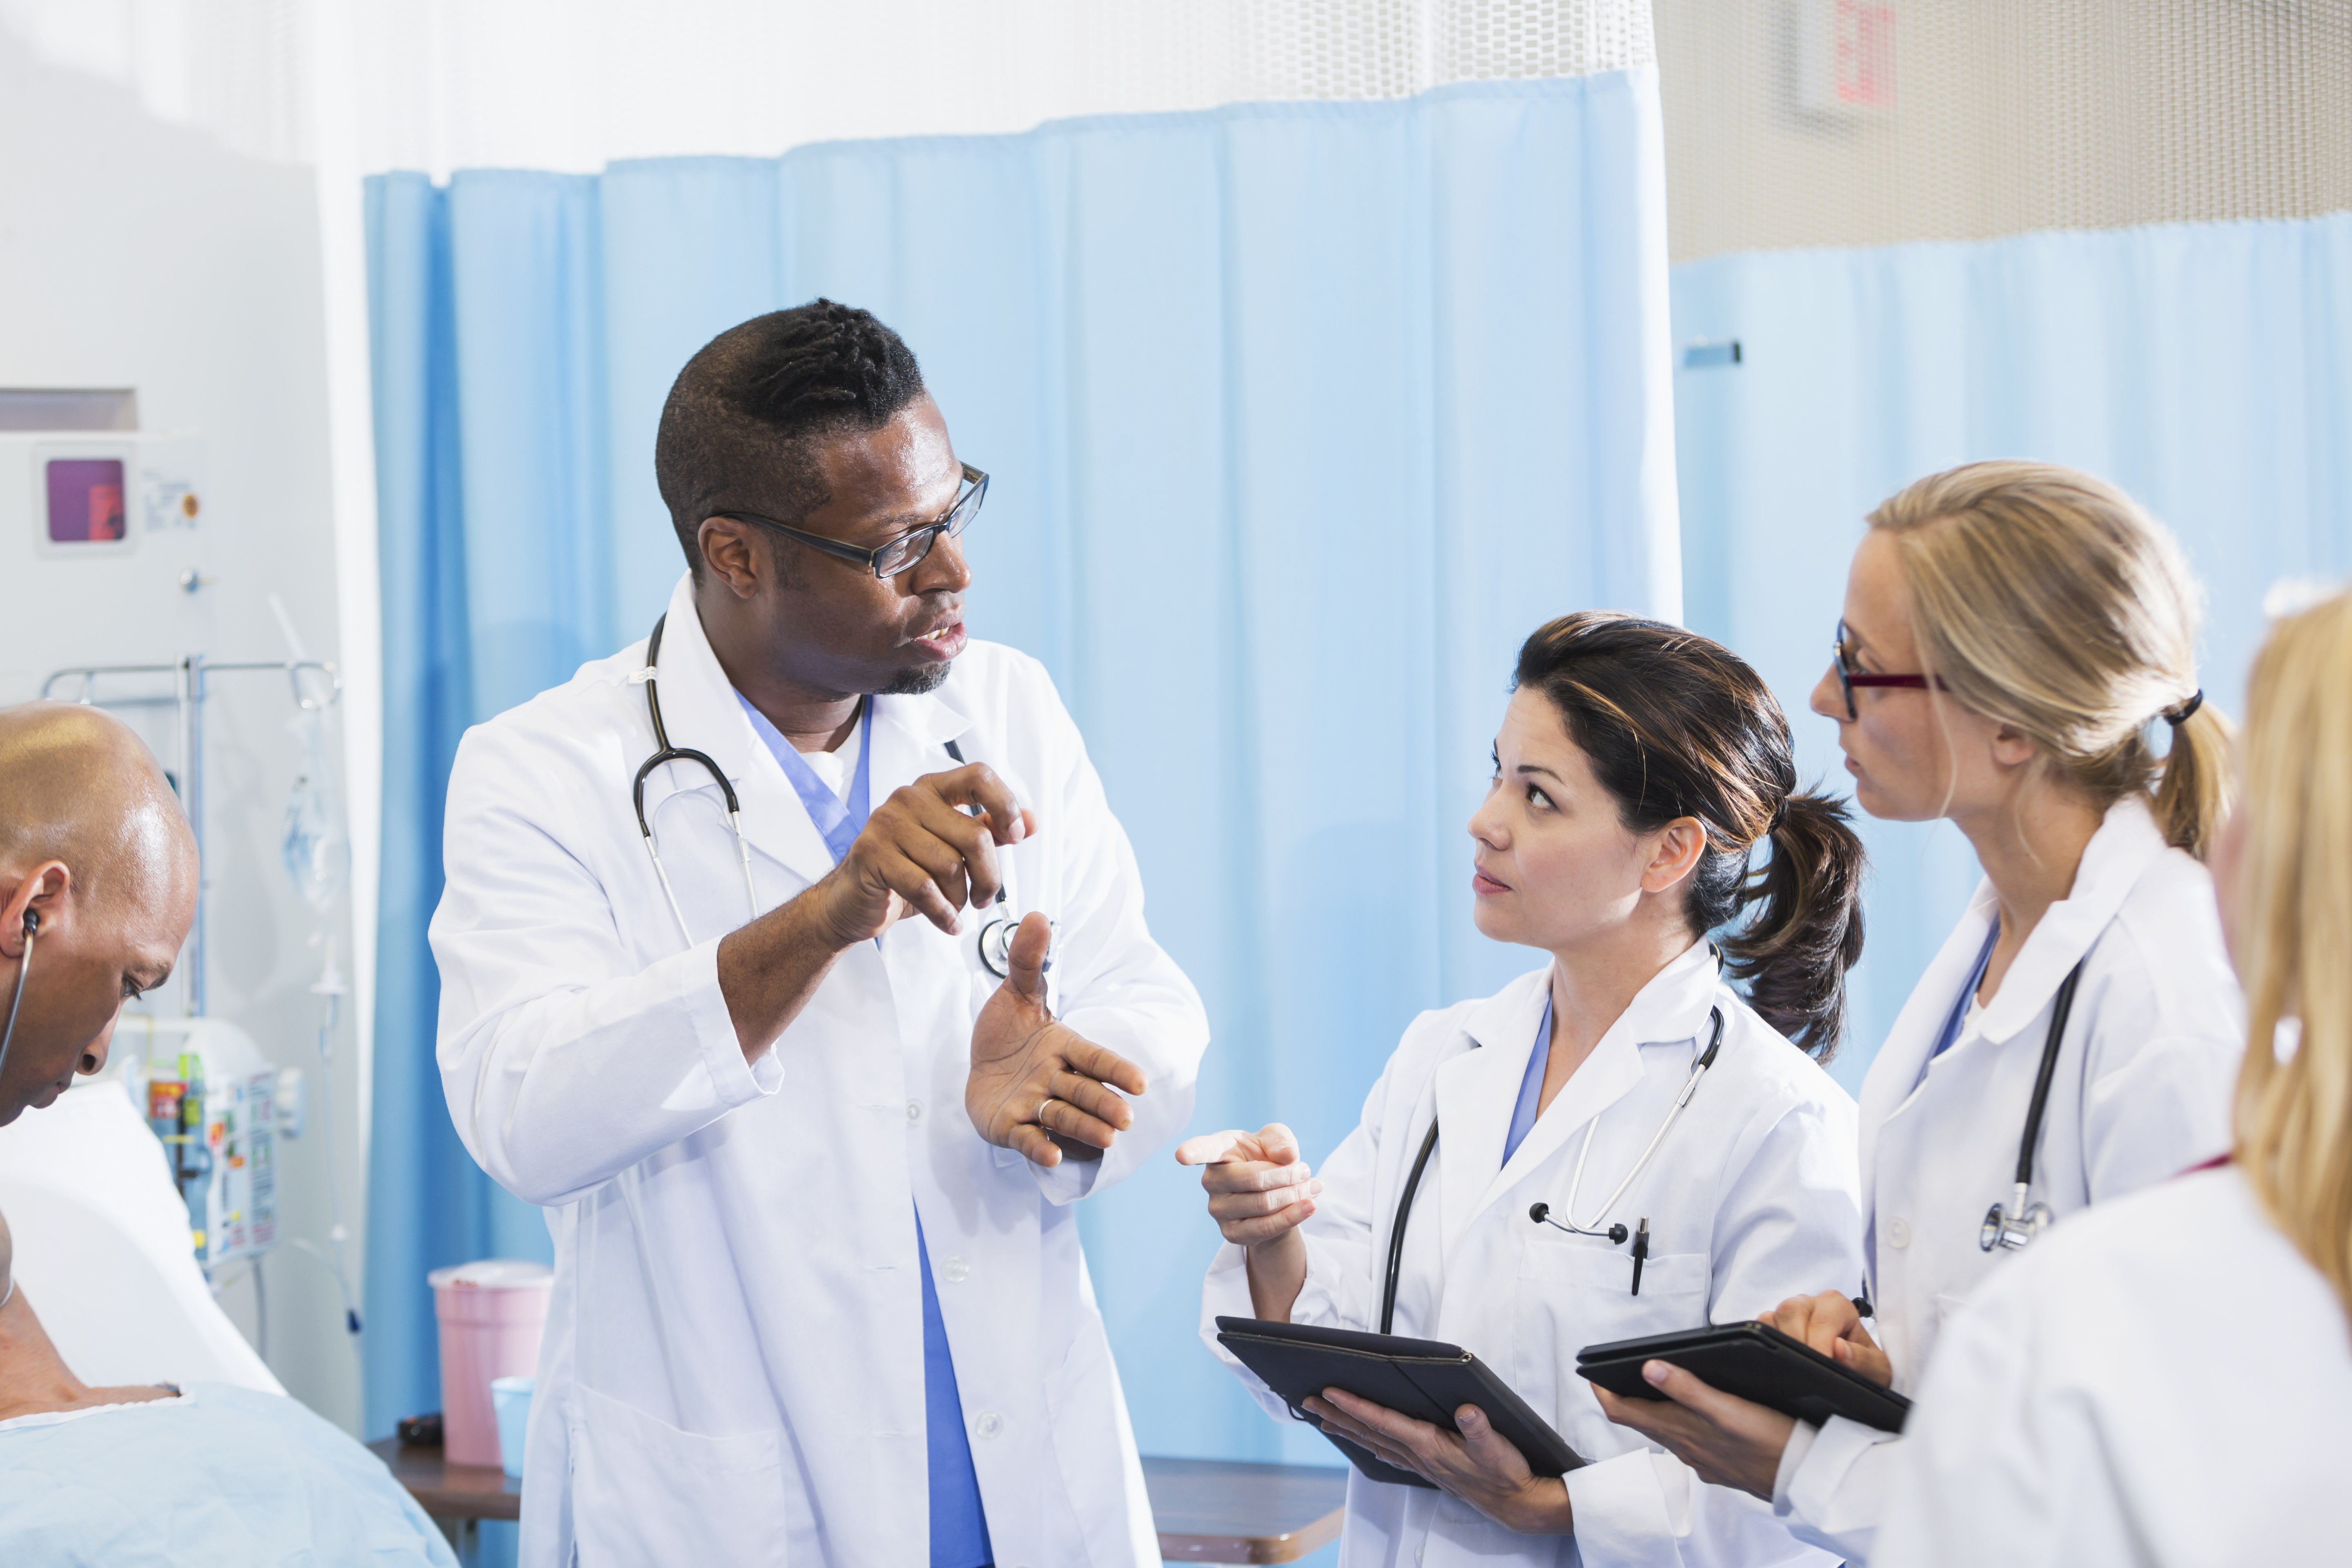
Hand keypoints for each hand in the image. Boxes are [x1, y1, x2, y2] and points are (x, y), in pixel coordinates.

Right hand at [813, 763, 1034, 945]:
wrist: (852, 900)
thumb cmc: (905, 870)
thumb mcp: (951, 848)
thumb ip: (988, 831)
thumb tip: (1031, 821)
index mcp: (931, 789)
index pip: (978, 776)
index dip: (1005, 805)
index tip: (1015, 836)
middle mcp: (907, 799)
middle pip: (974, 835)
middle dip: (988, 876)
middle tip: (984, 897)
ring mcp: (886, 825)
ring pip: (950, 865)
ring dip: (960, 898)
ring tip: (955, 907)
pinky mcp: (872, 855)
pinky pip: (924, 888)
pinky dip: (943, 913)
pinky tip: (947, 922)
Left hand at [968, 913, 1144, 1167]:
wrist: (977, 1066)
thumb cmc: (1007, 1032)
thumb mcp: (1015, 992)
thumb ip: (1028, 960)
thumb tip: (1039, 915)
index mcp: (1062, 1047)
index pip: (1094, 1058)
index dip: (1116, 1070)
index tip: (1141, 1083)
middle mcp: (1054, 1079)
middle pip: (1083, 1092)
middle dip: (1104, 1105)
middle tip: (1126, 1119)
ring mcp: (1034, 1106)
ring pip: (1062, 1117)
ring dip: (1084, 1128)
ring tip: (1106, 1139)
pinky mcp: (1010, 1128)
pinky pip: (1028, 1138)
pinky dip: (1041, 1148)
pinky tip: (1052, 1157)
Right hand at [1173, 1123, 1321, 1319]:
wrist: (1273, 1194)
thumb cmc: (1268, 1158)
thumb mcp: (1276, 1140)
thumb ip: (1280, 1140)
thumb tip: (1285, 1156)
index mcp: (1217, 1150)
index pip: (1202, 1149)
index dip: (1192, 1151)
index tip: (1181, 1155)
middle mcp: (1211, 1180)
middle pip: (1253, 1179)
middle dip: (1287, 1175)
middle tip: (1305, 1170)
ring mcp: (1217, 1209)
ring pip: (1263, 1204)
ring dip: (1295, 1195)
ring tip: (1313, 1186)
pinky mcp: (1231, 1233)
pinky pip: (1266, 1227)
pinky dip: (1293, 1216)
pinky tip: (1309, 1206)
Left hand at [1306, 1390, 1571, 1534]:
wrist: (1515, 1504)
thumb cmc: (1506, 1473)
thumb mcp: (1497, 1448)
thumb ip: (1480, 1429)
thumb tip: (1466, 1409)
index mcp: (1429, 1445)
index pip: (1383, 1421)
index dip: (1355, 1405)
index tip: (1329, 1392)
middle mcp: (1419, 1455)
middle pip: (1369, 1431)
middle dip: (1337, 1415)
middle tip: (1308, 1401)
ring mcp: (1421, 1463)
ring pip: (1375, 1442)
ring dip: (1348, 1429)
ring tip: (1323, 1418)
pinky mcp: (1429, 1468)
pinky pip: (1389, 1453)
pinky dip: (1370, 1443)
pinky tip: (1364, 1441)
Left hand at [1590, 1364, 1794, 1499]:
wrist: (1804, 1479)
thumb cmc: (1771, 1442)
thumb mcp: (1728, 1409)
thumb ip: (1687, 1389)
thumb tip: (1649, 1367)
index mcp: (1680, 1430)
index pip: (1624, 1412)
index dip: (1603, 1392)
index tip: (1592, 1373)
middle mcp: (1685, 1447)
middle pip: (1640, 1421)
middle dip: (1623, 1397)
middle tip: (1611, 1376)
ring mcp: (1701, 1458)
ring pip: (1663, 1431)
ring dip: (1649, 1410)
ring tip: (1646, 1388)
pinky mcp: (1718, 1464)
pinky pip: (1687, 1443)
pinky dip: (1678, 1425)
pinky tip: (1691, 1417)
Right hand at [1760, 1290, 1891, 1384]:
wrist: (1854, 1373)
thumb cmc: (1864, 1367)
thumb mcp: (1877, 1370)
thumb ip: (1863, 1360)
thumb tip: (1839, 1348)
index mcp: (1837, 1306)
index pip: (1822, 1319)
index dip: (1820, 1345)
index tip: (1822, 1366)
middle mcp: (1810, 1303)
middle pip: (1791, 1310)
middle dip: (1797, 1343)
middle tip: (1805, 1371)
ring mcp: (1788, 1312)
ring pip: (1772, 1317)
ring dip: (1780, 1344)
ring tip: (1794, 1368)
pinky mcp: (1773, 1324)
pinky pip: (1760, 1327)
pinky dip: (1767, 1344)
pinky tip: (1781, 1362)